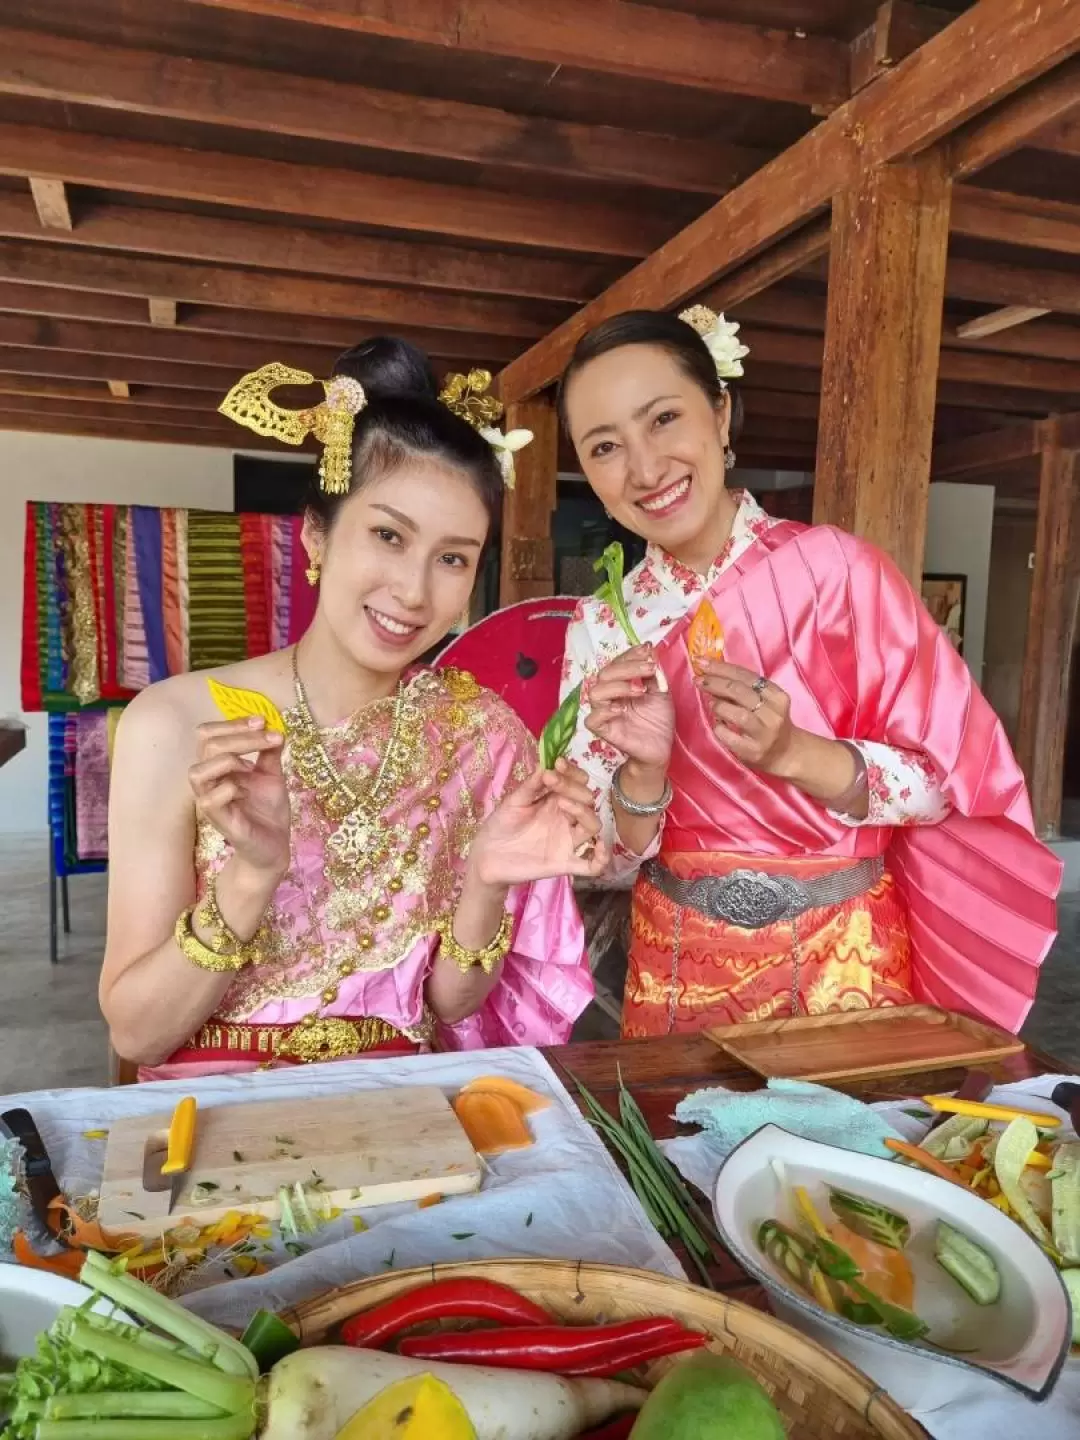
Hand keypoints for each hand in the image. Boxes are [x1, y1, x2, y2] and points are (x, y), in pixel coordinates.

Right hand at [188, 718, 290, 875]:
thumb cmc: (267, 810)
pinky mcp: (220, 821)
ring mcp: (210, 802)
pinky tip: (246, 791)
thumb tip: (275, 726)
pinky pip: (209, 801)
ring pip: (197, 772)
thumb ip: (269, 751)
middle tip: (269, 737)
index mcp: (218, 766)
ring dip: (228, 760)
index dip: (233, 723)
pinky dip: (229, 789)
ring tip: (251, 766)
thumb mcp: (272, 774)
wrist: (274, 845)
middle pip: (206, 745)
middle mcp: (209, 781)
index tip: (262, 720)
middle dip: (240, 736)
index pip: (209, 734)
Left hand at [469, 760, 608, 887]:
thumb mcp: (514, 801)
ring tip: (563, 803)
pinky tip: (598, 847)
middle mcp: (566, 818)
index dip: (572, 772)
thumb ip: (531, 786)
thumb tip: (546, 765)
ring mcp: (568, 840)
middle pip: (588, 800)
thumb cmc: (501, 825)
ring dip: (585, 812)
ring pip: (593, 825)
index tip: (558, 764)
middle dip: (574, 788)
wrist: (487, 856)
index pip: (577, 782)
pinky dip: (602, 859)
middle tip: (552, 782)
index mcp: (555, 800)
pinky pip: (592, 866)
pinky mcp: (565, 863)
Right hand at [585, 645, 674, 771]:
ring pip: (595, 693)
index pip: (616, 663)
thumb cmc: (657, 719)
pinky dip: (605, 712)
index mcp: (619, 684)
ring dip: (618, 687)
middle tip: (650, 669)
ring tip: (639, 691)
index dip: (630, 655)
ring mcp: (604, 714)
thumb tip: (650, 649)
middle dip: (628, 667)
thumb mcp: (660, 691)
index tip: (647, 650)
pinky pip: (592, 720)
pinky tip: (622, 709)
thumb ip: (653, 673)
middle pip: (605, 674)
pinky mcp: (604, 732)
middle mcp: (608, 696)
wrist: (661, 748)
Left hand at [697, 661, 799, 776]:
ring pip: (737, 714)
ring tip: (712, 704)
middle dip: (715, 683)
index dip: (722, 668)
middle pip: (740, 691)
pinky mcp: (753, 751)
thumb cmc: (769, 721)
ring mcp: (764, 734)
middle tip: (699, 680)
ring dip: (719, 706)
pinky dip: (718, 727)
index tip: (702, 662)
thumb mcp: (764, 701)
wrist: (786, 753)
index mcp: (777, 696)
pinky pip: (729, 736)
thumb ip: (743, 688)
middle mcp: (773, 714)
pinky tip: (718, 724)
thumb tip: (712, 674)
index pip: (747, 676)